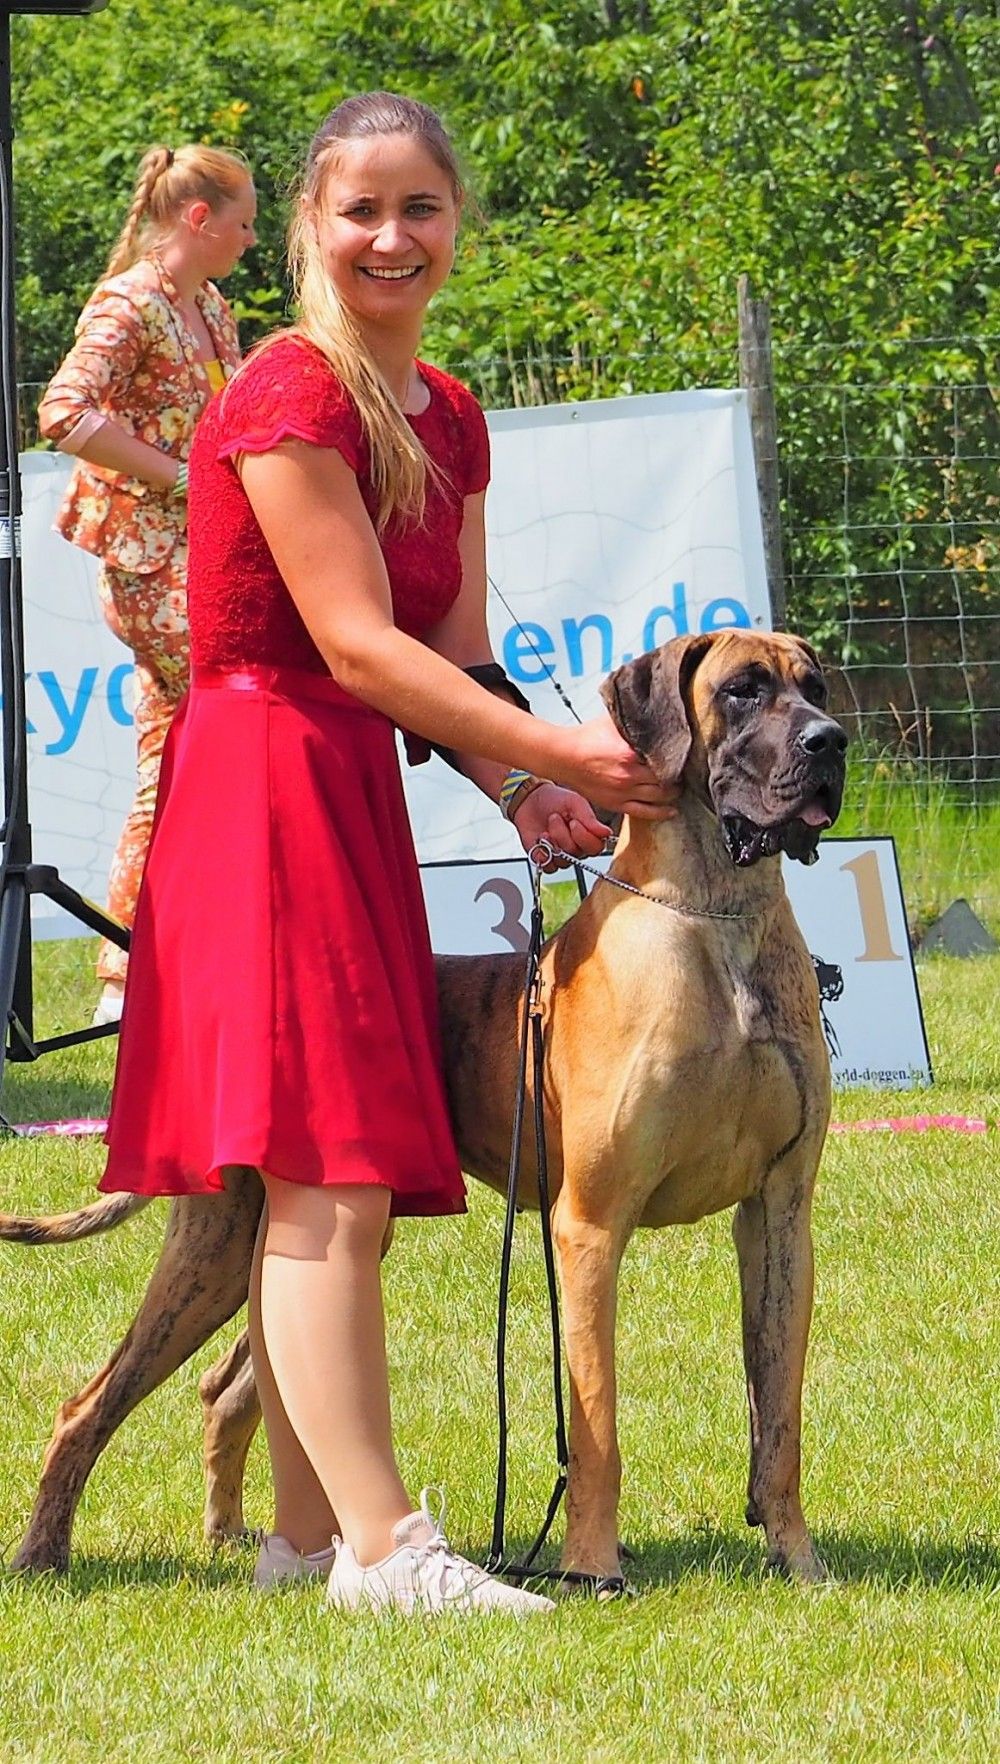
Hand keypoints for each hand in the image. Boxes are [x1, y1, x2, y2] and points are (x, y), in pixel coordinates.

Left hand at [511, 784, 611, 871]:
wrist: (530, 799)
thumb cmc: (554, 799)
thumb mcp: (574, 803)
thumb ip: (590, 819)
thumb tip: (607, 833)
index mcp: (589, 834)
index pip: (596, 847)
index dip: (584, 837)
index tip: (573, 822)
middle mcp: (577, 847)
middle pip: (577, 853)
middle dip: (562, 835)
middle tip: (554, 818)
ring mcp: (561, 855)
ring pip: (563, 861)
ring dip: (552, 843)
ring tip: (546, 829)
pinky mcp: (545, 859)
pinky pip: (548, 867)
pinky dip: (542, 853)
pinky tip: (539, 839)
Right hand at [548, 715, 681, 819]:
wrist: (563, 756)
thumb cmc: (587, 737)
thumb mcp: (613, 719)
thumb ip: (635, 716)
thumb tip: (654, 703)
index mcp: (629, 753)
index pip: (666, 758)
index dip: (680, 756)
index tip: (686, 753)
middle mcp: (629, 775)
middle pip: (667, 779)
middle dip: (679, 775)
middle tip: (686, 770)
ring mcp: (623, 792)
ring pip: (660, 797)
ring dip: (673, 792)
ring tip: (679, 785)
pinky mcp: (617, 804)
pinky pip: (645, 812)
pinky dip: (662, 812)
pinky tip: (672, 809)